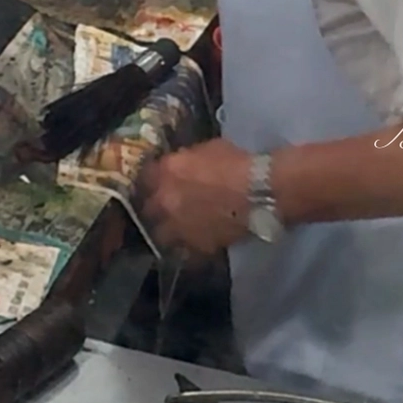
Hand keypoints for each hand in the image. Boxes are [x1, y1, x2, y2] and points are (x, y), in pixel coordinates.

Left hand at [138, 140, 252, 254]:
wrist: (259, 191)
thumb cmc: (236, 162)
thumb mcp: (205, 149)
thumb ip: (184, 160)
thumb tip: (178, 166)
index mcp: (165, 172)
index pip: (142, 178)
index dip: (148, 181)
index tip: (153, 183)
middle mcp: (164, 201)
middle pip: (146, 210)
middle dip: (152, 209)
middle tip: (161, 209)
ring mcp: (178, 227)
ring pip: (159, 235)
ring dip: (165, 232)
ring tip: (175, 231)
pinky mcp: (195, 247)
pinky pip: (184, 252)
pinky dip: (187, 249)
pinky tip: (193, 245)